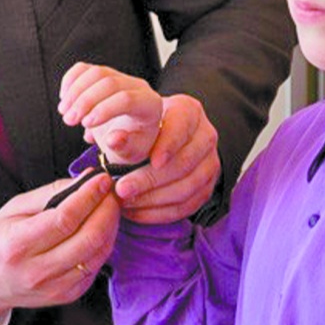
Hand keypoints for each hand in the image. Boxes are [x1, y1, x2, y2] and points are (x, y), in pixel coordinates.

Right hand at [0, 171, 119, 322]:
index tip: (102, 179)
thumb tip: (87, 178)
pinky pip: (96, 266)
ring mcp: (54, 287)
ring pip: (98, 253)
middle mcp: (36, 271)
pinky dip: (104, 244)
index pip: (65, 219)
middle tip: (112, 191)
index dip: (89, 196)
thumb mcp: (13, 208)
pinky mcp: (68, 295)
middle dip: (108, 209)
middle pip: (88, 238)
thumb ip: (51, 192)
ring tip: (110, 206)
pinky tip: (101, 228)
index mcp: (17, 245)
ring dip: (111, 226)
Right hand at [58, 62, 163, 164]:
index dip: (104, 109)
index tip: (86, 123)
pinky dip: (71, 80)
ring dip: (75, 91)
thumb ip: (124, 146)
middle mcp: (137, 87)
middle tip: (69, 120)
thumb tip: (114, 138)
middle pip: (109, 83)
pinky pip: (85, 68)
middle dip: (85, 101)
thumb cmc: (131, 144)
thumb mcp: (130, 153)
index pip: (127, 99)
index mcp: (150, 105)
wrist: (126, 136)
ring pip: (95, 72)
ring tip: (64, 111)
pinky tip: (65, 97)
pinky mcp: (104, 74)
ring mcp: (120, 77)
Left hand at [112, 93, 220, 224]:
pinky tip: (136, 212)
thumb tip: (114, 141)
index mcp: (189, 111)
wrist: (158, 139)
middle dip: (150, 180)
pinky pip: (187, 206)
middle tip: (122, 188)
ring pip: (186, 187)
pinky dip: (159, 213)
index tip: (151, 161)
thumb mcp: (131, 122)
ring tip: (125, 202)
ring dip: (152, 199)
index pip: (181, 128)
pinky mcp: (207, 187)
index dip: (168, 145)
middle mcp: (205, 136)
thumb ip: (125, 133)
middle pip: (184, 162)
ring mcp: (210, 163)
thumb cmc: (141, 128)